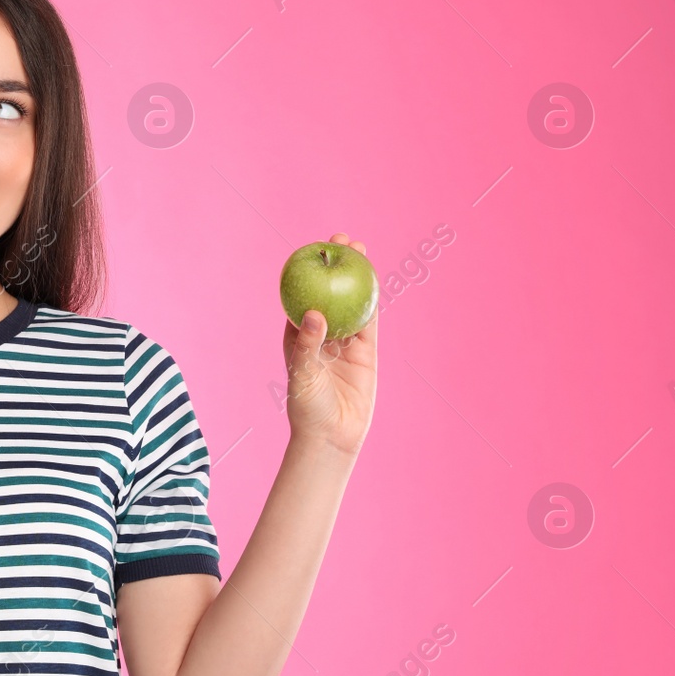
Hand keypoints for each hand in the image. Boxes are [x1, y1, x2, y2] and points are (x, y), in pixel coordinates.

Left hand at [282, 231, 378, 457]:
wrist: (333, 435)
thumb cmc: (308, 407)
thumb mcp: (303, 374)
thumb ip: (309, 344)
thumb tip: (313, 313)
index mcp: (298, 335)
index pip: (301, 295)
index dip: (307, 270)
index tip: (313, 248)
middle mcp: (321, 334)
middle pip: (329, 292)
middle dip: (334, 265)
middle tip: (342, 240)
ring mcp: (344, 342)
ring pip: (352, 302)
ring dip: (356, 276)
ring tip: (361, 250)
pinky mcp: (365, 351)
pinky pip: (369, 321)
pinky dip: (373, 300)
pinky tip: (376, 279)